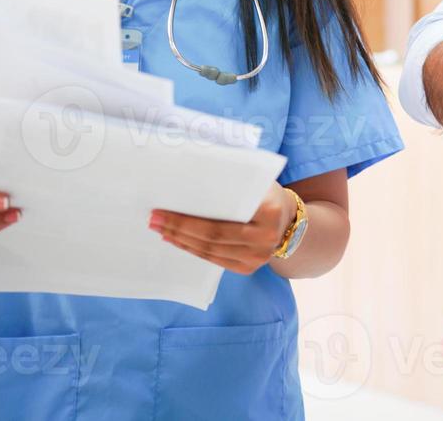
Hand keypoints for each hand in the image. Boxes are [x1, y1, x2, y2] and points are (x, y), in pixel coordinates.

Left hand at [151, 182, 295, 275]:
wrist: (287, 218)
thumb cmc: (265, 193)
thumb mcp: (256, 181)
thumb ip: (232, 180)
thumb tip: (189, 175)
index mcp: (269, 214)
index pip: (220, 222)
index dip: (186, 220)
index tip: (161, 211)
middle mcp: (266, 240)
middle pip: (212, 239)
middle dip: (178, 230)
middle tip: (154, 220)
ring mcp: (258, 259)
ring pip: (210, 252)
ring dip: (182, 241)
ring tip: (161, 230)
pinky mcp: (249, 268)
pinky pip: (215, 260)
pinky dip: (193, 250)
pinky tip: (178, 241)